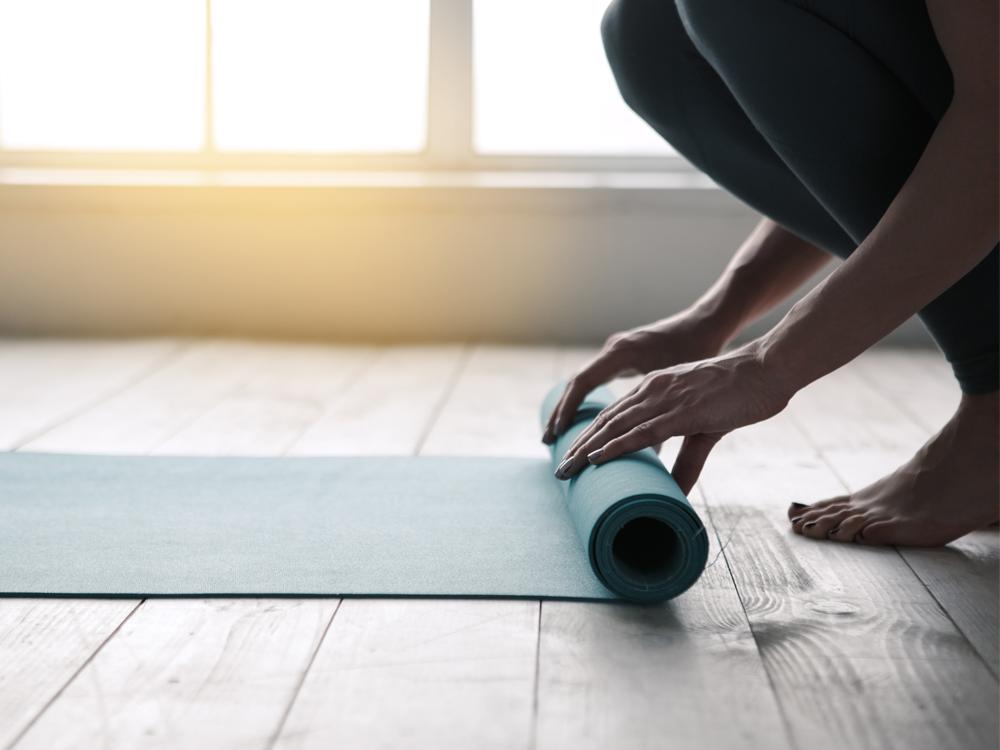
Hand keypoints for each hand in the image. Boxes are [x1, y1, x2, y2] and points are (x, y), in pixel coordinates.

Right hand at [542, 309, 730, 443]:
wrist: (707, 323)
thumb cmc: (699, 350)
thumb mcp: (680, 386)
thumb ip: (663, 415)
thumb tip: (651, 457)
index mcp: (622, 353)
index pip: (583, 383)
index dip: (569, 409)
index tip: (558, 433)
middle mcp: (614, 350)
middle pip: (577, 384)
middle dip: (561, 413)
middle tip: (546, 441)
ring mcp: (616, 352)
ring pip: (584, 382)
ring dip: (569, 408)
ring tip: (554, 435)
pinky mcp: (623, 356)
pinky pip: (595, 379)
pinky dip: (584, 400)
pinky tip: (579, 418)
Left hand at [553, 343, 791, 492]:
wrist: (767, 370)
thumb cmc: (740, 395)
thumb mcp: (705, 428)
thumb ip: (687, 459)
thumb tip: (676, 490)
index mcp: (655, 388)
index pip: (613, 414)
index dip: (590, 436)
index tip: (572, 456)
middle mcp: (653, 389)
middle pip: (606, 420)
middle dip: (579, 445)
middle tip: (559, 469)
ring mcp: (666, 398)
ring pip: (616, 426)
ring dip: (588, 449)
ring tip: (566, 469)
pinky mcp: (684, 411)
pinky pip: (643, 432)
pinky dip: (616, 445)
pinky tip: (596, 457)